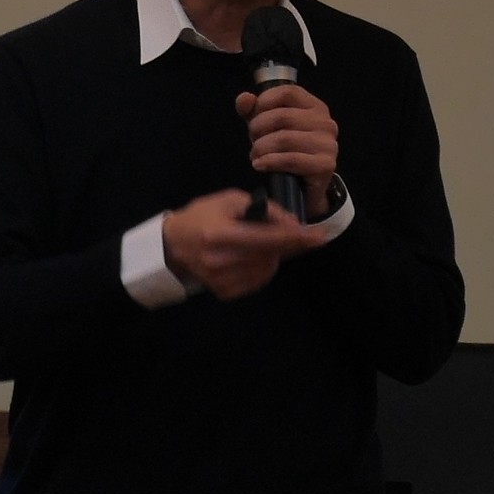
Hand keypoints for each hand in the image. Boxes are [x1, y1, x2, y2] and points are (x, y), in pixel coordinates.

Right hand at [160, 186, 326, 300]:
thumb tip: (293, 223)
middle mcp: (220, 260)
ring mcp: (222, 280)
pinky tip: (250, 257)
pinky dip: (263, 267)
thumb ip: (264, 208)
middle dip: (287, 244)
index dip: (296, 238)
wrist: (173, 244)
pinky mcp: (225, 293)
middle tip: (292, 234)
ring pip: (268, 269)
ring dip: (273, 255)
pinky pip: (258, 280)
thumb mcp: (231, 200)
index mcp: (220, 234)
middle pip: (271, 255)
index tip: (320, 237)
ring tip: (257, 243)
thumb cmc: (202, 216)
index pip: (267, 238)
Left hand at [240, 82, 339, 204]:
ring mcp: (328, 144)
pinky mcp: (325, 165)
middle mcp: (325, 123)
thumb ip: (253, 110)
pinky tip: (260, 165)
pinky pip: (291, 159)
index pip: (287, 92)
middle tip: (253, 142)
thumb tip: (245, 99)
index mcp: (315, 107)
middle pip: (282, 116)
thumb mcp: (267, 127)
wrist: (302, 187)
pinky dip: (270, 162)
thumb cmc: (285, 150)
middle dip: (259, 129)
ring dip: (261, 148)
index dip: (264, 102)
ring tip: (256, 155)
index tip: (253, 117)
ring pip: (284, 138)